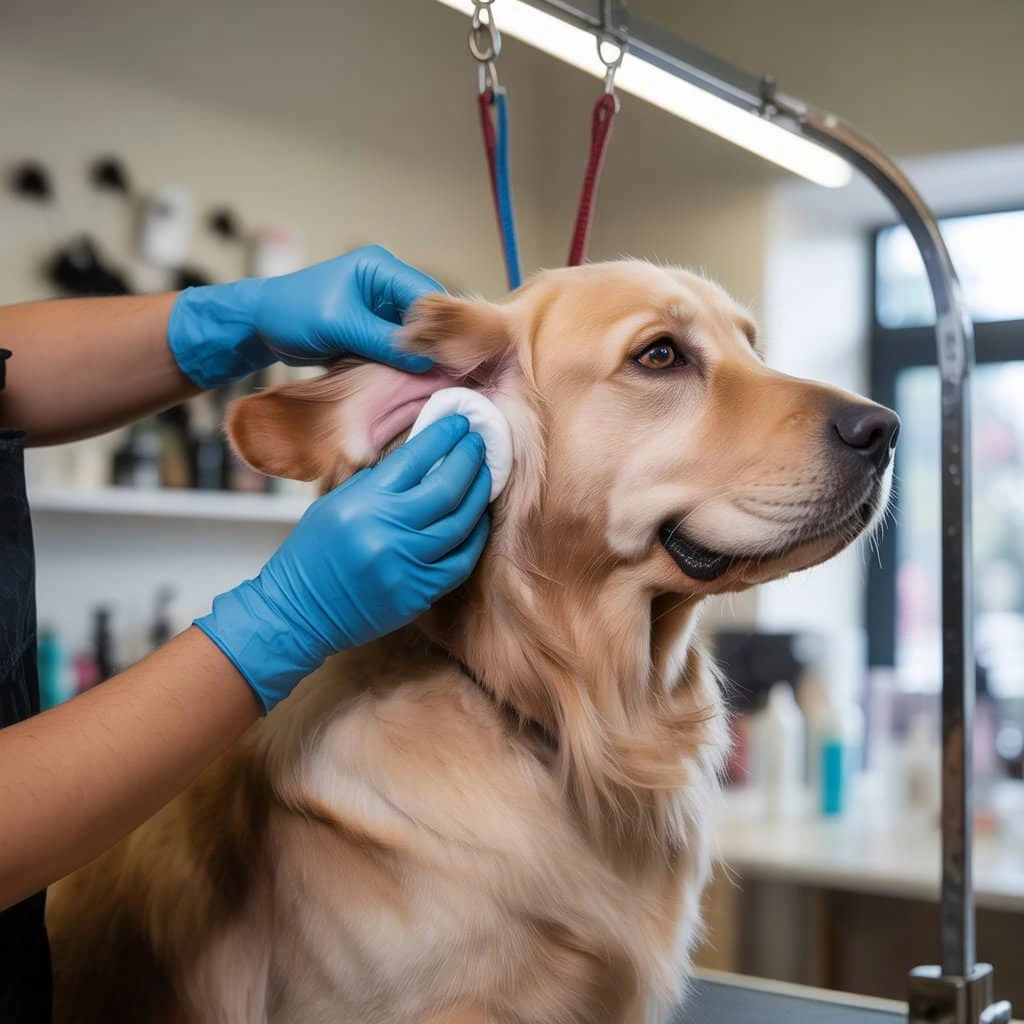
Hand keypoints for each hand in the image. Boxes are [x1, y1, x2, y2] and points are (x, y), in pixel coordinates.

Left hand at [167, 245, 441, 388]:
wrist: (258, 326)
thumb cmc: (289, 313)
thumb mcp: (338, 325)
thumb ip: (382, 341)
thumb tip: (424, 361)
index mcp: (379, 268)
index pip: (426, 295)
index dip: (442, 327)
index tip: (453, 357)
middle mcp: (386, 285)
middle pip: (428, 315)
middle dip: (437, 343)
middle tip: (450, 372)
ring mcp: (381, 309)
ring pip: (417, 334)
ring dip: (422, 356)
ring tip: (437, 379)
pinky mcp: (373, 330)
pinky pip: (400, 347)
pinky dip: (406, 363)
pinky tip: (415, 380)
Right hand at [195, 416, 490, 710]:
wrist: (298, 611)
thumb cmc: (313, 552)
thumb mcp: (334, 503)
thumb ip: (377, 480)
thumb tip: (424, 453)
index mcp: (363, 502)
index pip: (415, 458)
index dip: (443, 436)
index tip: (459, 423)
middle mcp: (386, 531)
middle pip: (446, 487)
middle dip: (469, 459)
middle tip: (478, 444)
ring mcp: (405, 564)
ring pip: (460, 523)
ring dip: (479, 494)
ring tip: (486, 475)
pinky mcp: (417, 592)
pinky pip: (460, 560)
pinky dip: (474, 536)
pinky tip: (478, 518)